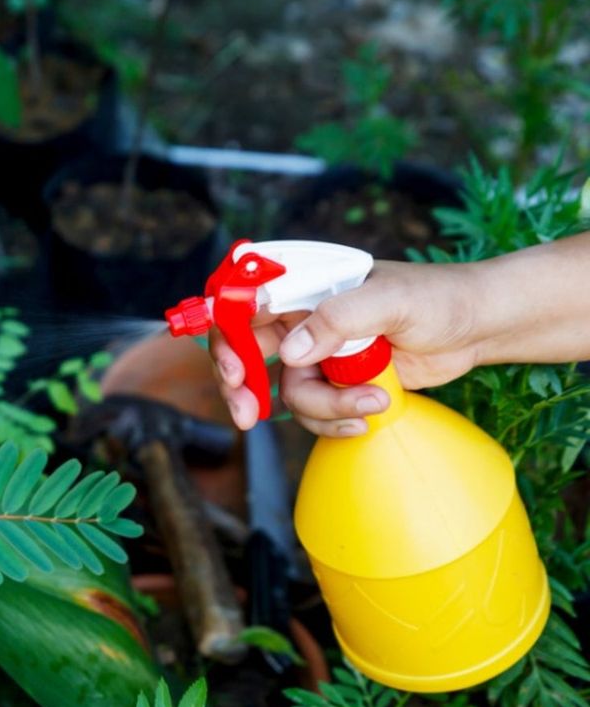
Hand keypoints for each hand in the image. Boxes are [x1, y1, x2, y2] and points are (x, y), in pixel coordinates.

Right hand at [209, 260, 483, 435]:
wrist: (478, 328)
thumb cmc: (439, 298)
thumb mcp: (391, 301)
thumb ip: (339, 319)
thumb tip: (291, 352)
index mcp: (307, 287)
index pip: (246, 306)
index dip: (227, 337)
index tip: (234, 371)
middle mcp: (305, 319)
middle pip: (248, 354)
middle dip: (244, 388)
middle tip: (247, 417)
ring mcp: (320, 354)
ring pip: (289, 392)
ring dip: (324, 408)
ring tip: (370, 405)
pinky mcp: (338, 382)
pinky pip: (316, 410)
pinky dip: (337, 419)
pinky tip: (370, 415)